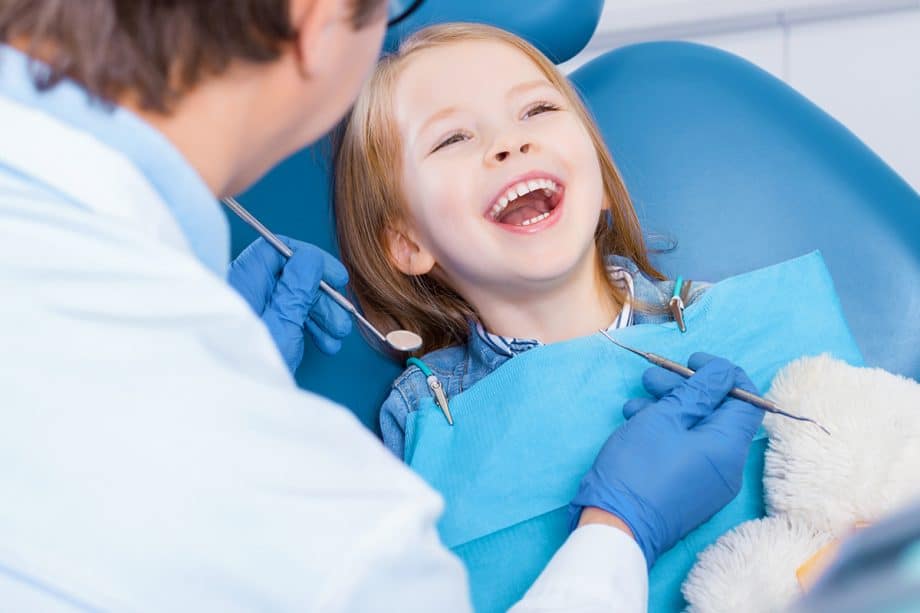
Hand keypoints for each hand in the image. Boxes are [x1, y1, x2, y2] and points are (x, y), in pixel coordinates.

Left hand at [228, 237, 352, 371]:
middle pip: (290, 276)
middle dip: (321, 297)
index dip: (311, 259)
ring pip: (293, 299)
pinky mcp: (259, 328)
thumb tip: (309, 258)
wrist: (228, 404)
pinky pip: (288, 317)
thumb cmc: (249, 364)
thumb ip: (297, 288)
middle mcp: (246, 291)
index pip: (278, 250)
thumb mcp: (282, 323)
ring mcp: (252, 310)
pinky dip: (309, 327)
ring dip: (320, 315)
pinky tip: (324, 344)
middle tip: (341, 319)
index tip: (336, 277)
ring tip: (335, 338)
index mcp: (243, 281)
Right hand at [570, 353, 763, 566]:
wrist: (616, 527)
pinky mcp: (689, 490)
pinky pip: (687, 451)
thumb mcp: (665, 418)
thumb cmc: (639, 467)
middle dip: (685, 389)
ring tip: (635, 400)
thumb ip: (698, 391)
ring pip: (696, 431)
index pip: (747, 399)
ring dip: (668, 408)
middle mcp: (727, 466)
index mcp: (729, 447)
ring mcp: (708, 481)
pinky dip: (666, 432)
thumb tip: (725, 372)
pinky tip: (635, 423)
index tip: (692, 363)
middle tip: (653, 377)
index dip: (723, 374)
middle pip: (717, 414)